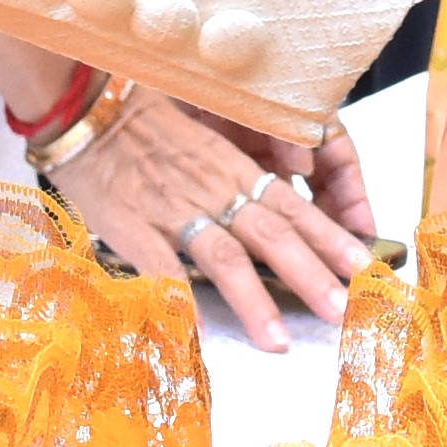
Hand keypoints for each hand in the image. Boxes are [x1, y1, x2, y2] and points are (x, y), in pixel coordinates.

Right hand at [48, 86, 369, 348]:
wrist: (84, 102)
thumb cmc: (140, 115)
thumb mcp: (199, 137)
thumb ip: (232, 173)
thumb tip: (267, 203)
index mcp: (233, 166)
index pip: (295, 206)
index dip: (331, 238)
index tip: (362, 267)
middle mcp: (215, 188)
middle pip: (275, 235)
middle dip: (313, 276)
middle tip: (343, 312)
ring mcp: (175, 209)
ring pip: (227, 258)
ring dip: (256, 302)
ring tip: (279, 344)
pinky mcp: (133, 227)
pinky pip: (161, 271)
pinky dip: (180, 303)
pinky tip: (196, 335)